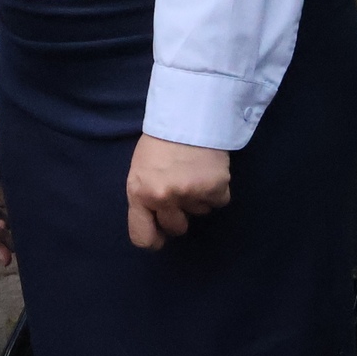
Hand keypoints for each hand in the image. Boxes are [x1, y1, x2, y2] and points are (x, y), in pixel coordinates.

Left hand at [125, 134, 229, 248]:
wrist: (187, 116)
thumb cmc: (158, 144)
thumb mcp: (139, 171)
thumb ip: (144, 198)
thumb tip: (154, 225)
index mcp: (139, 193)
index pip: (142, 238)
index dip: (153, 239)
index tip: (160, 235)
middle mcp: (163, 197)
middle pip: (176, 228)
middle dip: (179, 214)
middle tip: (179, 188)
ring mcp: (190, 194)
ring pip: (199, 213)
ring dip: (197, 198)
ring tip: (192, 171)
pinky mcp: (216, 188)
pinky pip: (218, 202)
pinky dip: (215, 190)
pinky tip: (207, 170)